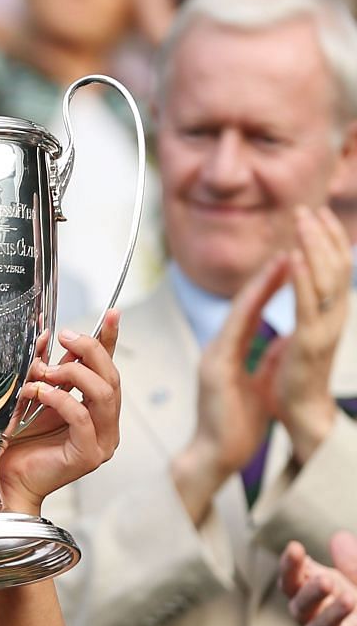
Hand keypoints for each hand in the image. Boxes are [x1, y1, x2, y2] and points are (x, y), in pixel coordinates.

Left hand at [0, 311, 123, 515]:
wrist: (3, 480)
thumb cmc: (15, 444)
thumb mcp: (32, 399)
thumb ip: (44, 371)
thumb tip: (46, 335)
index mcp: (95, 409)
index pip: (108, 368)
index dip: (110, 340)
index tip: (111, 313)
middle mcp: (105, 424)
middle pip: (111, 376)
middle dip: (89, 350)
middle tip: (64, 338)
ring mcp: (102, 441)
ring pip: (104, 393)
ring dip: (74, 374)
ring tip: (44, 372)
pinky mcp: (89, 454)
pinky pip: (82, 417)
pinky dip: (60, 399)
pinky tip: (38, 394)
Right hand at [175, 254, 288, 505]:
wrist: (215, 455)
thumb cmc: (235, 427)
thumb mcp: (258, 386)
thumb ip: (266, 362)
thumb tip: (282, 343)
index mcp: (229, 354)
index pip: (251, 311)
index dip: (269, 285)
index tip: (289, 261)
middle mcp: (219, 349)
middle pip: (244, 302)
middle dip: (267, 273)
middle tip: (288, 243)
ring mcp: (215, 356)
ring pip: (240, 309)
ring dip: (262, 280)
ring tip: (283, 255)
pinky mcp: (217, 366)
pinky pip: (237, 328)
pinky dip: (252, 304)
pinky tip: (266, 287)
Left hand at [266, 204, 350, 463]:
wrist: (298, 417)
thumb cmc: (294, 384)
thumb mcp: (295, 345)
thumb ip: (297, 323)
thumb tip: (294, 309)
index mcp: (327, 316)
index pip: (331, 269)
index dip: (325, 241)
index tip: (314, 216)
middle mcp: (332, 317)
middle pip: (334, 265)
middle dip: (321, 235)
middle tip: (308, 208)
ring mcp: (324, 328)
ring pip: (324, 277)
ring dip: (313, 246)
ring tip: (302, 220)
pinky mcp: (309, 342)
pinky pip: (306, 303)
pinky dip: (300, 277)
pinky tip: (292, 256)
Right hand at [281, 532, 356, 625]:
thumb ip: (354, 567)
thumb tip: (338, 538)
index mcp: (319, 602)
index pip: (294, 584)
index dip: (290, 567)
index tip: (295, 548)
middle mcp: (317, 625)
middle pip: (299, 609)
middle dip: (309, 594)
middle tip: (325, 579)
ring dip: (329, 617)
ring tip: (349, 600)